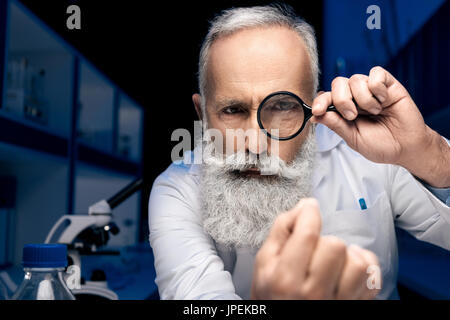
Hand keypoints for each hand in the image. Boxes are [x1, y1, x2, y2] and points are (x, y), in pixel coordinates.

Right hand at [251, 198, 380, 299]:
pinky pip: (373, 279)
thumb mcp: (264, 263)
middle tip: (315, 250)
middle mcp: (313, 293)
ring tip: (335, 260)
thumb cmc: (272, 294)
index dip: (309, 213)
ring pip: (357, 263)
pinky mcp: (355, 307)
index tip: (309, 209)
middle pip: (334, 245)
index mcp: (285, 279)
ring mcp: (337, 303)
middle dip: (324, 241)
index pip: (307, 234)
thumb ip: (281, 231)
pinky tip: (349, 268)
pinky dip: (365, 268)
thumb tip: (304, 207)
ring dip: (347, 255)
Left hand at [311, 66, 449, 187]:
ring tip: (375, 112)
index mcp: (343, 110)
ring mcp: (371, 89)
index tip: (317, 111)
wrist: (406, 147)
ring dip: (363, 99)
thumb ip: (335, 124)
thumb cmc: (380, 144)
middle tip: (353, 116)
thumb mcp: (353, 138)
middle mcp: (355, 96)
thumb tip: (315, 116)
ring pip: (355, 79)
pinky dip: (377, 88)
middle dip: (342, 100)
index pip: (326, 97)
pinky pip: (376, 73)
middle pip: (338, 83)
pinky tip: (383, 101)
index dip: (319, 101)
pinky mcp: (388, 84)